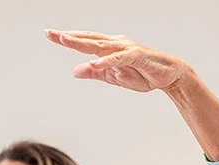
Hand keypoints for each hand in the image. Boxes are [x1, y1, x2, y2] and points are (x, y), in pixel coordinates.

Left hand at [45, 30, 191, 93]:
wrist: (168, 76)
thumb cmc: (142, 73)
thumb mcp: (113, 77)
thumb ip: (95, 73)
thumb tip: (75, 70)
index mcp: (109, 48)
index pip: (85, 42)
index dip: (67, 39)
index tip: (50, 34)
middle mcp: (116, 44)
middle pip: (89, 39)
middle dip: (69, 37)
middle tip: (51, 34)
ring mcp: (126, 49)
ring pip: (101, 45)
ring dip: (82, 43)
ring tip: (65, 41)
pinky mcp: (137, 56)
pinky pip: (119, 58)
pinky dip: (106, 60)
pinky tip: (94, 62)